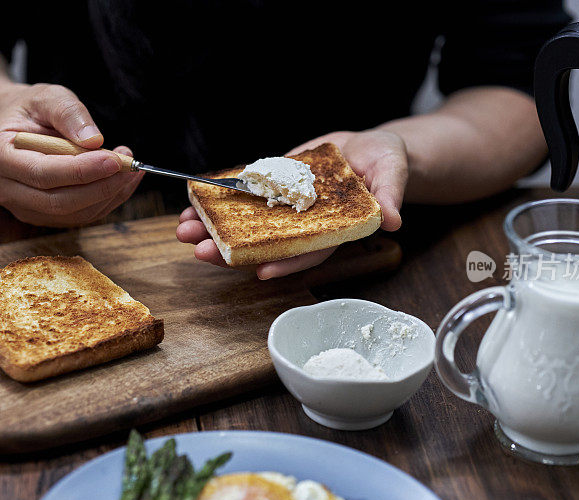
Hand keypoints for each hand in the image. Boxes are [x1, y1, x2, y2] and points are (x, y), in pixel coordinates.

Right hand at [0, 83, 143, 226]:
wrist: (18, 127)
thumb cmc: (32, 111)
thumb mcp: (49, 97)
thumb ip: (69, 114)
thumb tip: (93, 140)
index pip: (42, 173)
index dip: (82, 170)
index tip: (114, 160)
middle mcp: (3, 188)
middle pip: (58, 201)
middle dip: (100, 187)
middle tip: (129, 167)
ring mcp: (21, 207)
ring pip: (72, 213)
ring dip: (108, 195)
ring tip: (130, 170)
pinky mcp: (41, 216)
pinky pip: (79, 216)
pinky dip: (105, 201)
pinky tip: (121, 181)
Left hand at [176, 129, 407, 278]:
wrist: (366, 148)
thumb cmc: (386, 162)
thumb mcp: (392, 173)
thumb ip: (391, 195)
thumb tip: (395, 219)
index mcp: (333, 230)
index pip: (308, 252)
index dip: (286, 263)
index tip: (259, 271)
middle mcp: (303, 225)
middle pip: (266, 245)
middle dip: (231, 251)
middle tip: (199, 251)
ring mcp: (285, 209)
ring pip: (246, 226)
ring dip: (214, 229)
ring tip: (182, 229)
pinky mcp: (273, 187)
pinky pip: (243, 198)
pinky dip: (219, 202)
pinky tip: (192, 202)